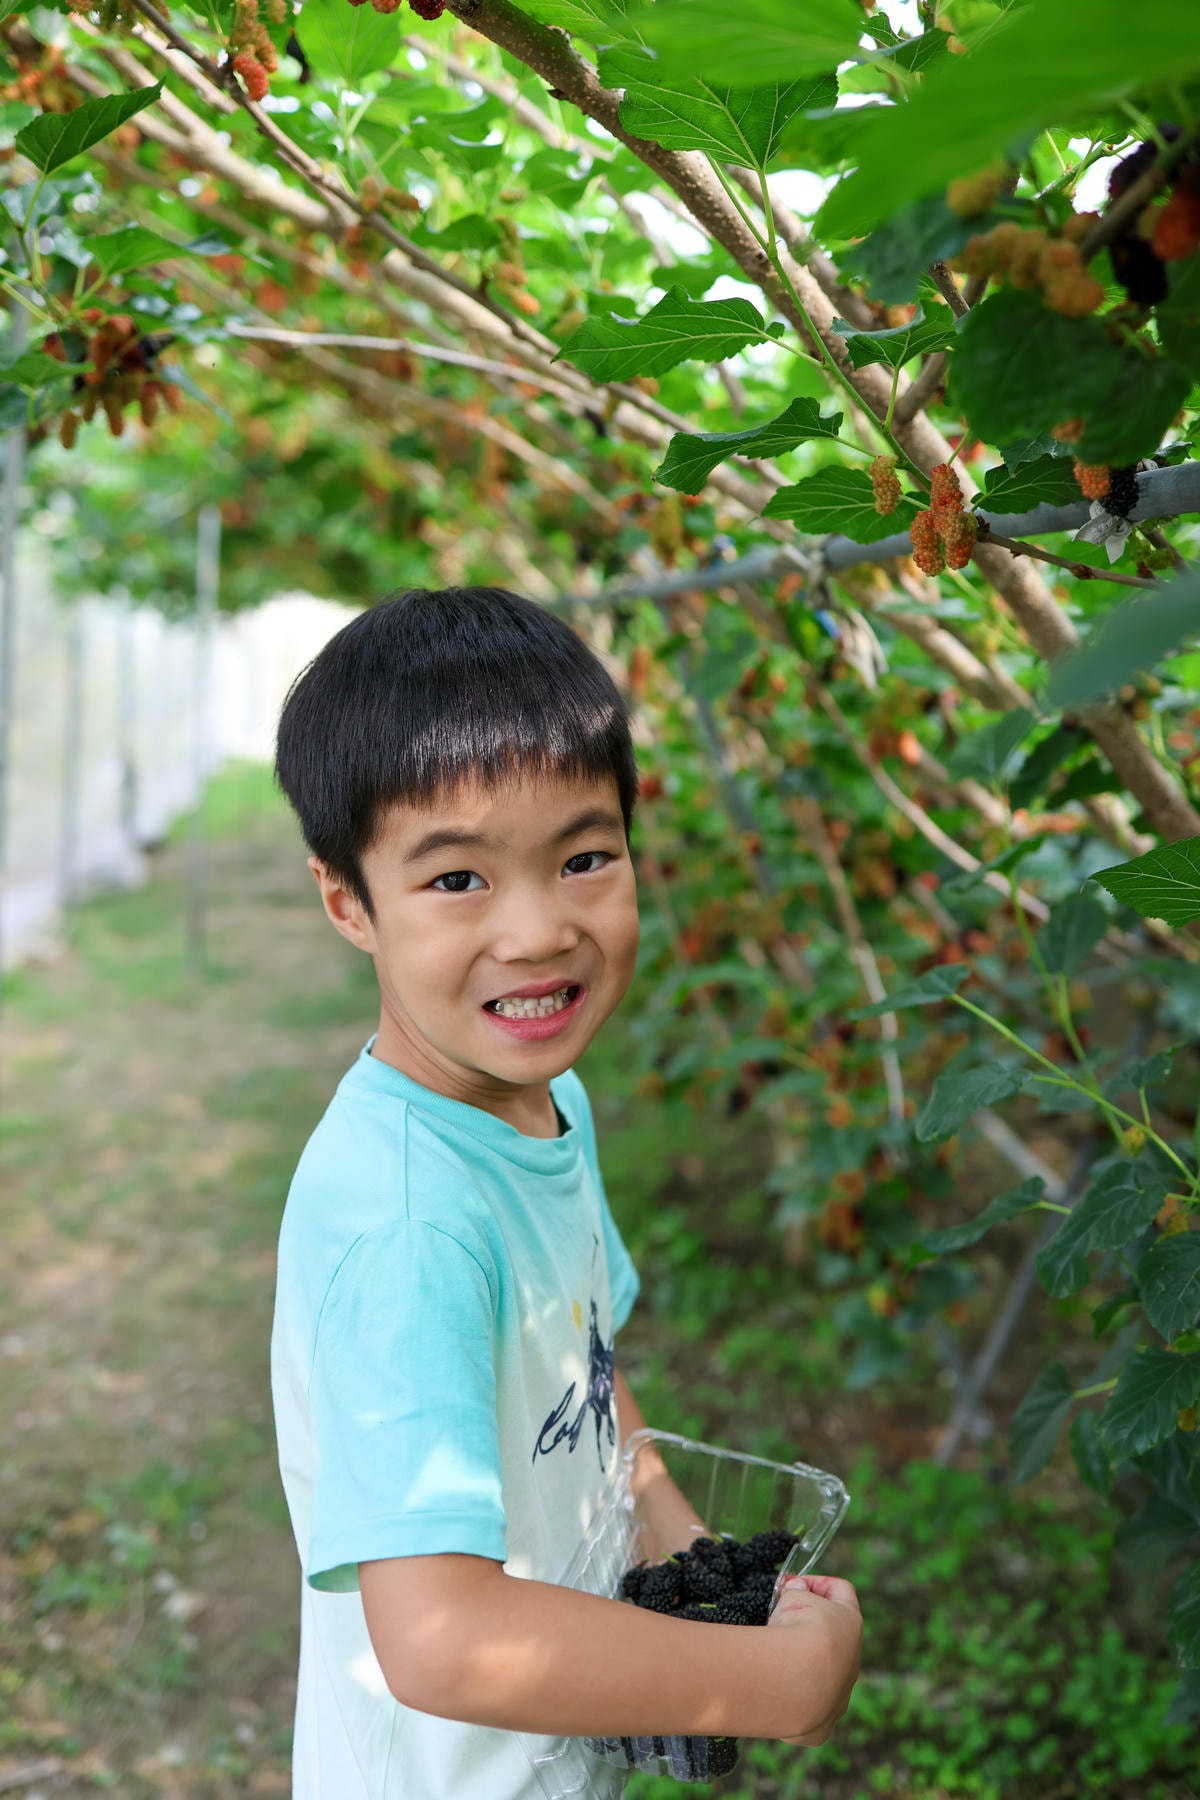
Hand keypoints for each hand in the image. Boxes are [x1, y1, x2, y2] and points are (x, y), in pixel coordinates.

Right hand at [765, 1573, 861, 1746]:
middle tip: (781, 1619)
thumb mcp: (793, 1597)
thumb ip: (795, 1590)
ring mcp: (840, 1694)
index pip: (841, 1591)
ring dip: (803, 1663)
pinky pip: (810, 1707)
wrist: (796, 1681)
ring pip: (824, 1674)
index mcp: (849, 1622)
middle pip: (834, 1635)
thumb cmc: (798, 1630)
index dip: (818, 1583)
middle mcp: (852, 1659)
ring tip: (774, 1656)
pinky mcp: (823, 1724)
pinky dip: (795, 1697)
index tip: (794, 1584)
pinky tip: (777, 1690)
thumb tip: (795, 1588)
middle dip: (808, 1625)